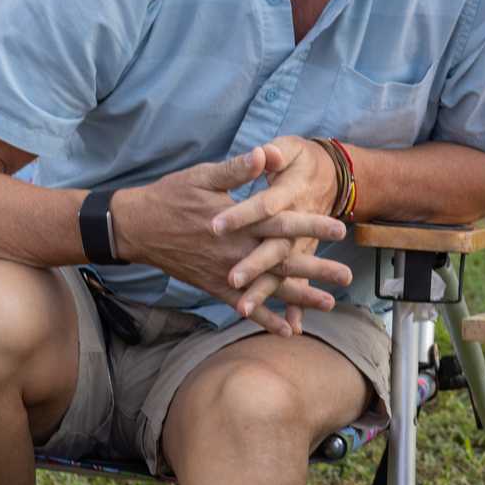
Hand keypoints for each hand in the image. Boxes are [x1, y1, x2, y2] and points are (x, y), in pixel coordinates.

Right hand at [112, 147, 347, 334]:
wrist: (137, 228)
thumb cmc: (172, 196)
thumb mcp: (204, 176)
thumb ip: (237, 169)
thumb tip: (264, 152)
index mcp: (239, 222)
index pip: (282, 224)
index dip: (311, 227)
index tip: (340, 230)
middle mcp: (237, 251)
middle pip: (283, 262)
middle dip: (316, 269)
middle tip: (347, 277)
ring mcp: (226, 273)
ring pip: (269, 288)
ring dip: (299, 298)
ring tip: (329, 304)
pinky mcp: (215, 286)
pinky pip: (245, 305)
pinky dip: (266, 319)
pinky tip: (288, 332)